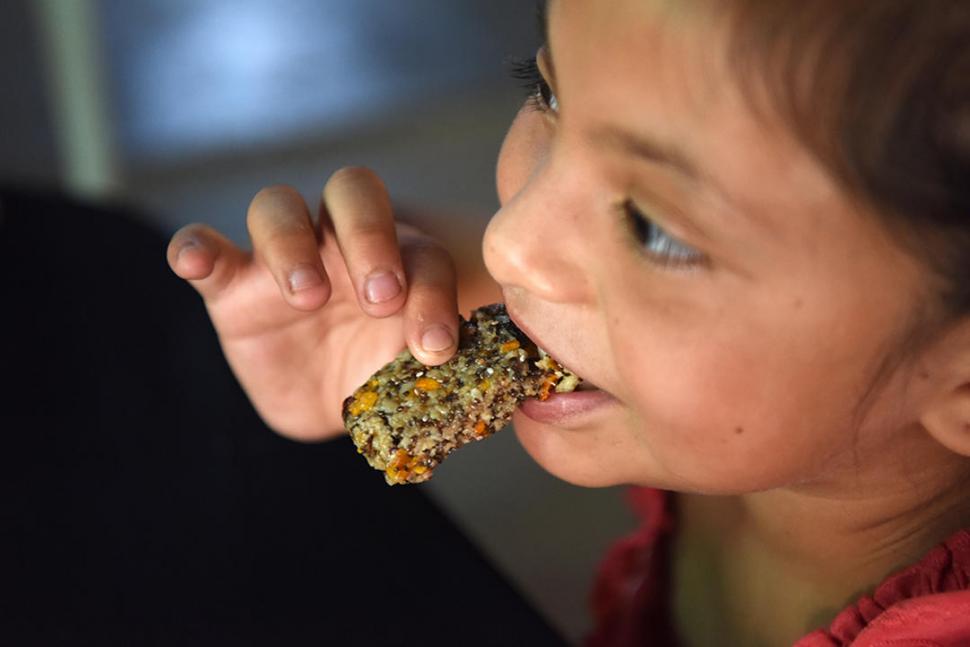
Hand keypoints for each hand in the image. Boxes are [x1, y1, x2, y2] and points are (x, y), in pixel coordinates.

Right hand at [166, 168, 459, 440]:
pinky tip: (194, 260)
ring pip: (277, 206)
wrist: (334, 400)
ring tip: (307, 298)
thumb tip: (473, 375)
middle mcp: (340, 240)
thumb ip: (437, 358)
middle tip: (380, 299)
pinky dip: (194, 246)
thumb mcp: (413, 367)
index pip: (420, 251)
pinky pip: (203, 246)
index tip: (435, 348)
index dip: (432, 295)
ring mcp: (281, 257)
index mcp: (400, 254)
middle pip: (351, 191)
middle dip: (369, 237)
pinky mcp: (230, 285)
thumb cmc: (384, 368)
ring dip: (293, 244)